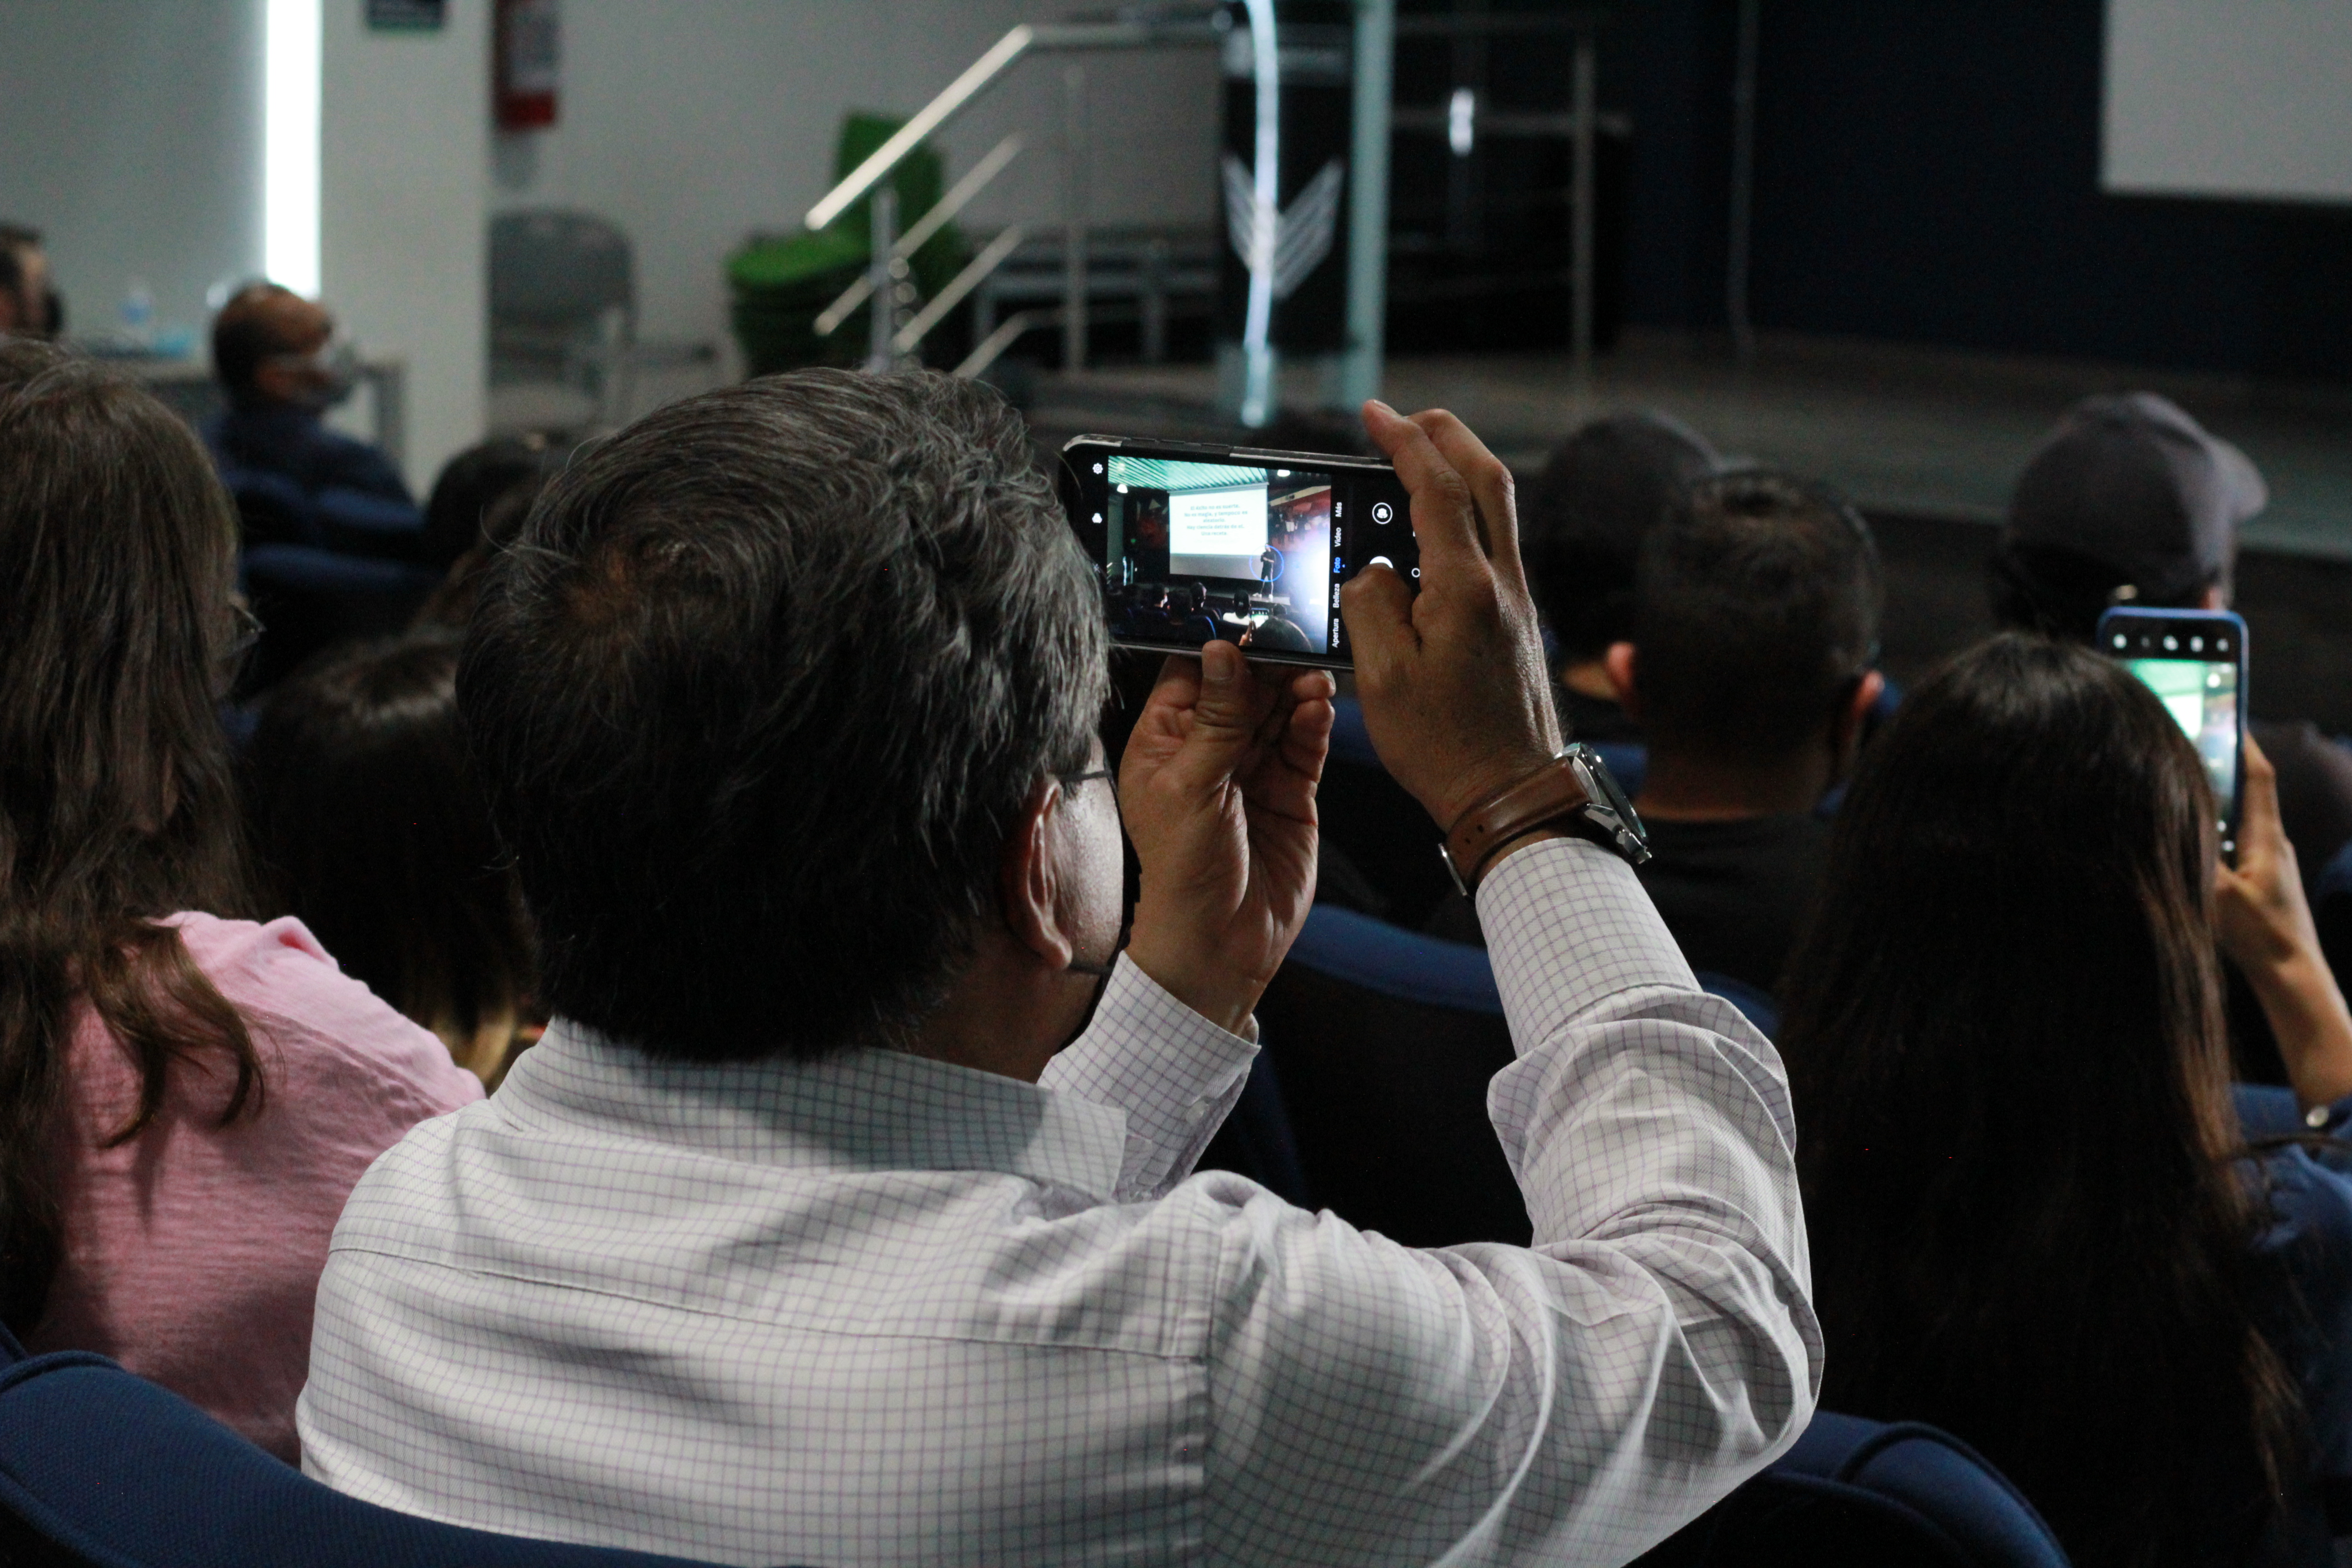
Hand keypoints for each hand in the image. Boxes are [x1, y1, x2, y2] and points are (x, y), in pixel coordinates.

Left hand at [1118, 643, 1335, 1033]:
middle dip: (1268, 665)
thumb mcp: (1192, 785)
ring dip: (1295, 691)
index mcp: (1165, 743)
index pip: (1193, 676)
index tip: (1248, 618)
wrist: (1220, 945)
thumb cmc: (1183, 873)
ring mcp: (1252, 771)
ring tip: (1313, 675)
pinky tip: (1319, 706)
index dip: (1220, 647)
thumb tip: (1222, 650)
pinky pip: (1303, 746)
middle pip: (1242, 688)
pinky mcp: (1290, 793)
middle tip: (1295, 639)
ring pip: (1278, 712)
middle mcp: (1208, 752)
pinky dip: (1313, 724)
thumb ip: (1217, 718)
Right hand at [1341, 401, 1562, 828]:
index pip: (1436, 488)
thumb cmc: (1447, 747)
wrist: (1513, 794)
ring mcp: (1517, 601)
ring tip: (1416, 461)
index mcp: (1465, 588)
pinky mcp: (1518, 621)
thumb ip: (1370, 606)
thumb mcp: (1383, 678)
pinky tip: (1434, 529)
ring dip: (1460, 469)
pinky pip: (1493, 543)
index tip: (1375, 415)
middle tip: (1406, 419)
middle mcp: (1502, 583)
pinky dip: (1465, 514)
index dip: (1403, 441)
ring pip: (1497, 507)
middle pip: (1486, 477)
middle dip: (1446, 435)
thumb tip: (1373, 569)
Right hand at [2218, 733, 2351, 1107]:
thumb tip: (2161, 827)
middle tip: (2193, 748)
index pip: (2257, 776)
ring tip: (2183, 792)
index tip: (2228, 716)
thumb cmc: (2262, 935)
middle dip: (2223, 768)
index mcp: (2266, 836)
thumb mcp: (2218, 893)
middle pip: (2248, 793)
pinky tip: (2193, 844)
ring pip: (2241, 821)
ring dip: (2216, 804)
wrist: (2294, 976)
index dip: (2243, 743)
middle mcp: (2273, 844)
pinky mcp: (2264, 884)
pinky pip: (2238, 845)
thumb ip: (2192, 856)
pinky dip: (2217, 833)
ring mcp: (2271, 865)